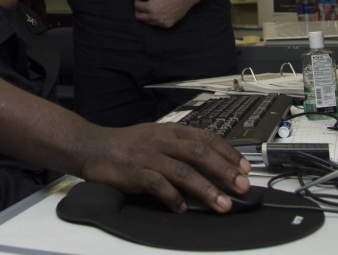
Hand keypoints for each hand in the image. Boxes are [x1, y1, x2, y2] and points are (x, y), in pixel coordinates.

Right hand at [81, 122, 250, 212]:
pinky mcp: (134, 172)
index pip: (206, 137)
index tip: (244, 167)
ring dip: (206, 189)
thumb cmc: (127, 144)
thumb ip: (181, 147)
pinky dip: (172, 197)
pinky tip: (181, 207)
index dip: (228, 152)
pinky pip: (157, 185)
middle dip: (224, 170)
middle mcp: (162, 141)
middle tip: (242, 186)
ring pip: (183, 171)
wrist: (92, 146)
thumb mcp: (157, 136)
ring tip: (222, 204)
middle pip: (199, 153)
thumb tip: (212, 164)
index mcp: (170, 131)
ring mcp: (148, 156)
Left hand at [129, 0, 193, 27]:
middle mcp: (154, 17)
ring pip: (147, 22)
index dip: (137, 1)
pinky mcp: (167, 25)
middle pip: (139, 17)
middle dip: (139, 10)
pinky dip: (155, 19)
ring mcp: (161, 23)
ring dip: (146, 15)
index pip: (136, 6)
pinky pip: (156, 24)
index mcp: (150, 8)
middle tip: (143, 4)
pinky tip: (159, 12)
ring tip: (152, 8)